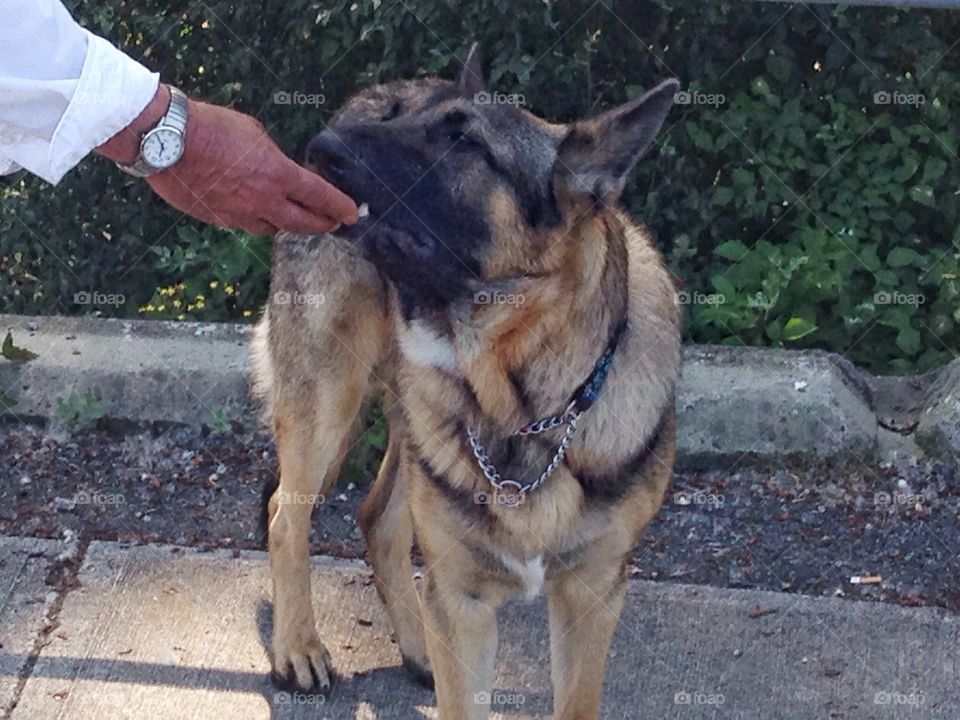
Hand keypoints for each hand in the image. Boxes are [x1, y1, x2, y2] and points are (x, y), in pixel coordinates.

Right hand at [98, 85, 357, 234]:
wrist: (166, 140)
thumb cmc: (211, 127)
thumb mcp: (255, 134)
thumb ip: (274, 159)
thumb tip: (280, 172)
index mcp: (278, 175)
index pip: (321, 198)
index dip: (340, 207)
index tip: (353, 214)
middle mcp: (264, 202)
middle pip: (304, 224)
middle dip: (323, 224)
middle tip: (335, 224)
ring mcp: (240, 215)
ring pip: (274, 228)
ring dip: (289, 223)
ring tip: (298, 219)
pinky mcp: (220, 220)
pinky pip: (246, 225)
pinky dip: (258, 219)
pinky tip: (259, 212)